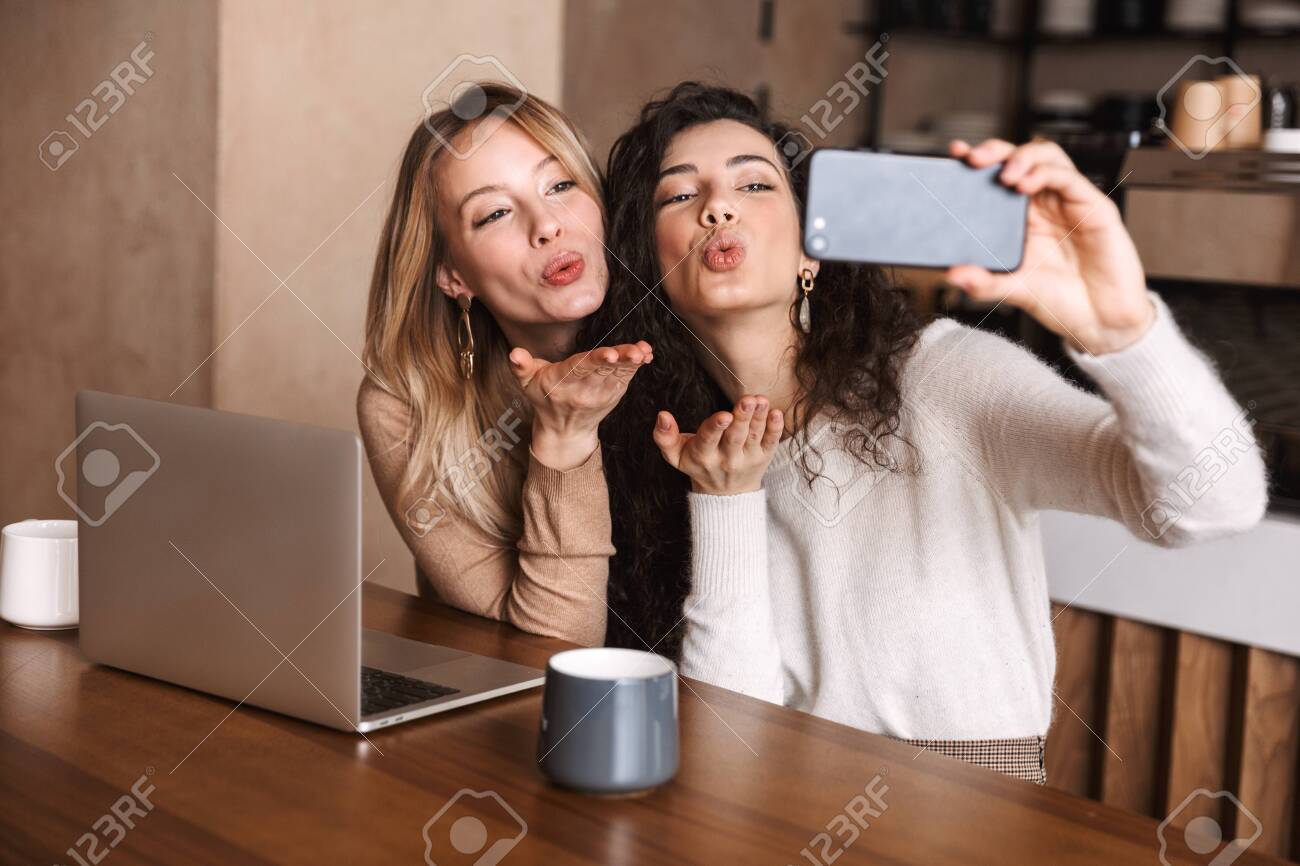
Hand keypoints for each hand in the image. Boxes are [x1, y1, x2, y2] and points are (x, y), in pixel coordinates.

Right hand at [510, 342, 651, 469]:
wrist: (563, 430)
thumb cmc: (544, 397)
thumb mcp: (527, 382)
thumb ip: (521, 366)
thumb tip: (514, 354)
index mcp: (564, 381)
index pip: (581, 368)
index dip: (596, 360)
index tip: (611, 354)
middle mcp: (584, 389)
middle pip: (604, 370)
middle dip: (621, 360)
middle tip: (637, 352)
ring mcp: (602, 393)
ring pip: (618, 374)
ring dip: (633, 363)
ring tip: (644, 351)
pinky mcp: (614, 394)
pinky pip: (626, 378)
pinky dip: (637, 367)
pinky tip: (646, 355)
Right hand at [653, 395, 782, 494]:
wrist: (725, 494)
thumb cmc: (698, 464)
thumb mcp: (675, 456)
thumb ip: (664, 437)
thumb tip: (662, 415)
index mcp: (703, 456)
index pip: (709, 440)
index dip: (716, 427)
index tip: (724, 415)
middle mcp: (727, 459)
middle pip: (735, 436)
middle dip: (742, 417)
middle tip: (748, 400)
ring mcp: (748, 459)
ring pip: (754, 436)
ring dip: (759, 417)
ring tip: (761, 400)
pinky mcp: (764, 457)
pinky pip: (771, 442)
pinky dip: (775, 429)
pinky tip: (776, 414)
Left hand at [945, 138, 1155, 354]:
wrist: (1102, 320)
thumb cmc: (1063, 300)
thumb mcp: (1014, 290)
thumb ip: (985, 282)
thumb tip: (953, 275)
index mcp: (1022, 217)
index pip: (998, 176)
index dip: (978, 161)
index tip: (954, 156)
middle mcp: (1044, 204)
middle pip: (1020, 157)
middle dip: (994, 150)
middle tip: (973, 160)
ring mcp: (1069, 202)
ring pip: (1047, 157)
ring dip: (1022, 157)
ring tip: (1004, 175)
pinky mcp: (1094, 207)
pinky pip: (1070, 178)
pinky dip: (1046, 174)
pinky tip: (1027, 184)